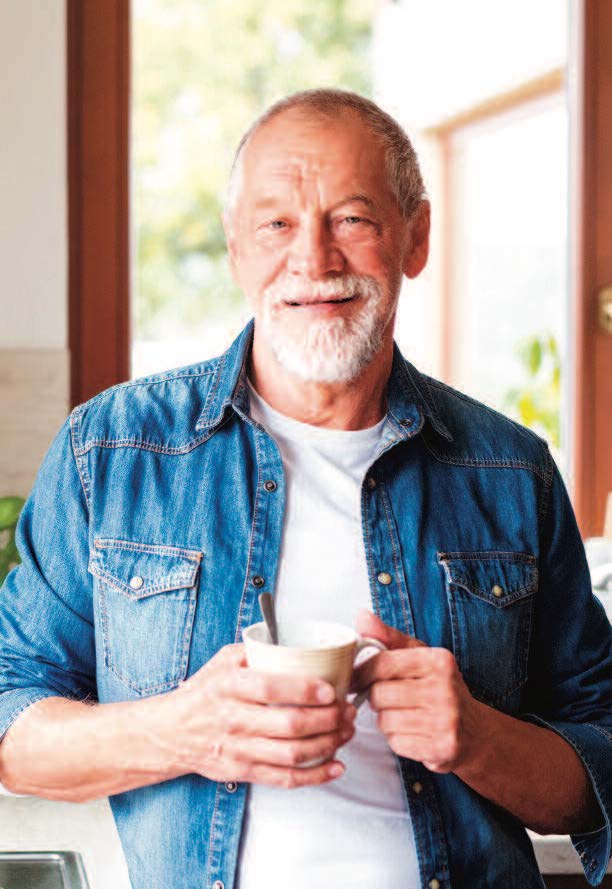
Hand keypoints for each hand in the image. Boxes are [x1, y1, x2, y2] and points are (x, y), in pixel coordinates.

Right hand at [167, 643, 355, 787]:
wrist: (171, 733)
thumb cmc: (204, 693)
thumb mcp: (222, 660)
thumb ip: (256, 650)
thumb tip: (294, 642)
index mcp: (230, 687)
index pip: (271, 689)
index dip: (305, 690)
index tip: (330, 689)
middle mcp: (234, 720)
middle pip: (289, 725)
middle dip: (327, 720)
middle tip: (347, 710)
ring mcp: (239, 749)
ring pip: (292, 754)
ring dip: (327, 744)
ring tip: (346, 731)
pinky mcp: (243, 772)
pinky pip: (285, 779)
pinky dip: (315, 776)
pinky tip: (336, 765)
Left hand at [352, 609, 480, 772]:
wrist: (475, 731)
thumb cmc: (439, 688)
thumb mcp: (419, 656)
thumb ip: (388, 637)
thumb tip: (361, 615)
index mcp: (438, 661)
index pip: (383, 663)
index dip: (361, 672)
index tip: (354, 678)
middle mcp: (444, 689)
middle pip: (379, 694)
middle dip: (376, 698)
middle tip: (386, 698)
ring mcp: (445, 720)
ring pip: (385, 720)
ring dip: (386, 720)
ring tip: (402, 715)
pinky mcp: (442, 748)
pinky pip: (396, 743)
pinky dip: (397, 739)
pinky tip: (412, 733)